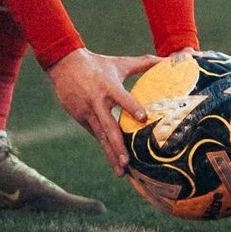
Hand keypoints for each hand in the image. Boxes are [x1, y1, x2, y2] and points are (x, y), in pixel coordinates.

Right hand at [46, 46, 159, 162]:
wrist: (64, 65)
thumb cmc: (97, 63)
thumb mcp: (119, 63)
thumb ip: (143, 63)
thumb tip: (166, 59)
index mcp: (108, 86)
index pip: (122, 98)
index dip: (132, 107)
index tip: (143, 118)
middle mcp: (97, 102)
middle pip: (108, 127)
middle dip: (117, 146)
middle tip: (127, 161)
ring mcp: (87, 112)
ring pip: (101, 137)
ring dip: (111, 155)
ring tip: (121, 172)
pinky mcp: (81, 118)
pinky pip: (96, 135)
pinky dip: (105, 148)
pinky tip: (114, 161)